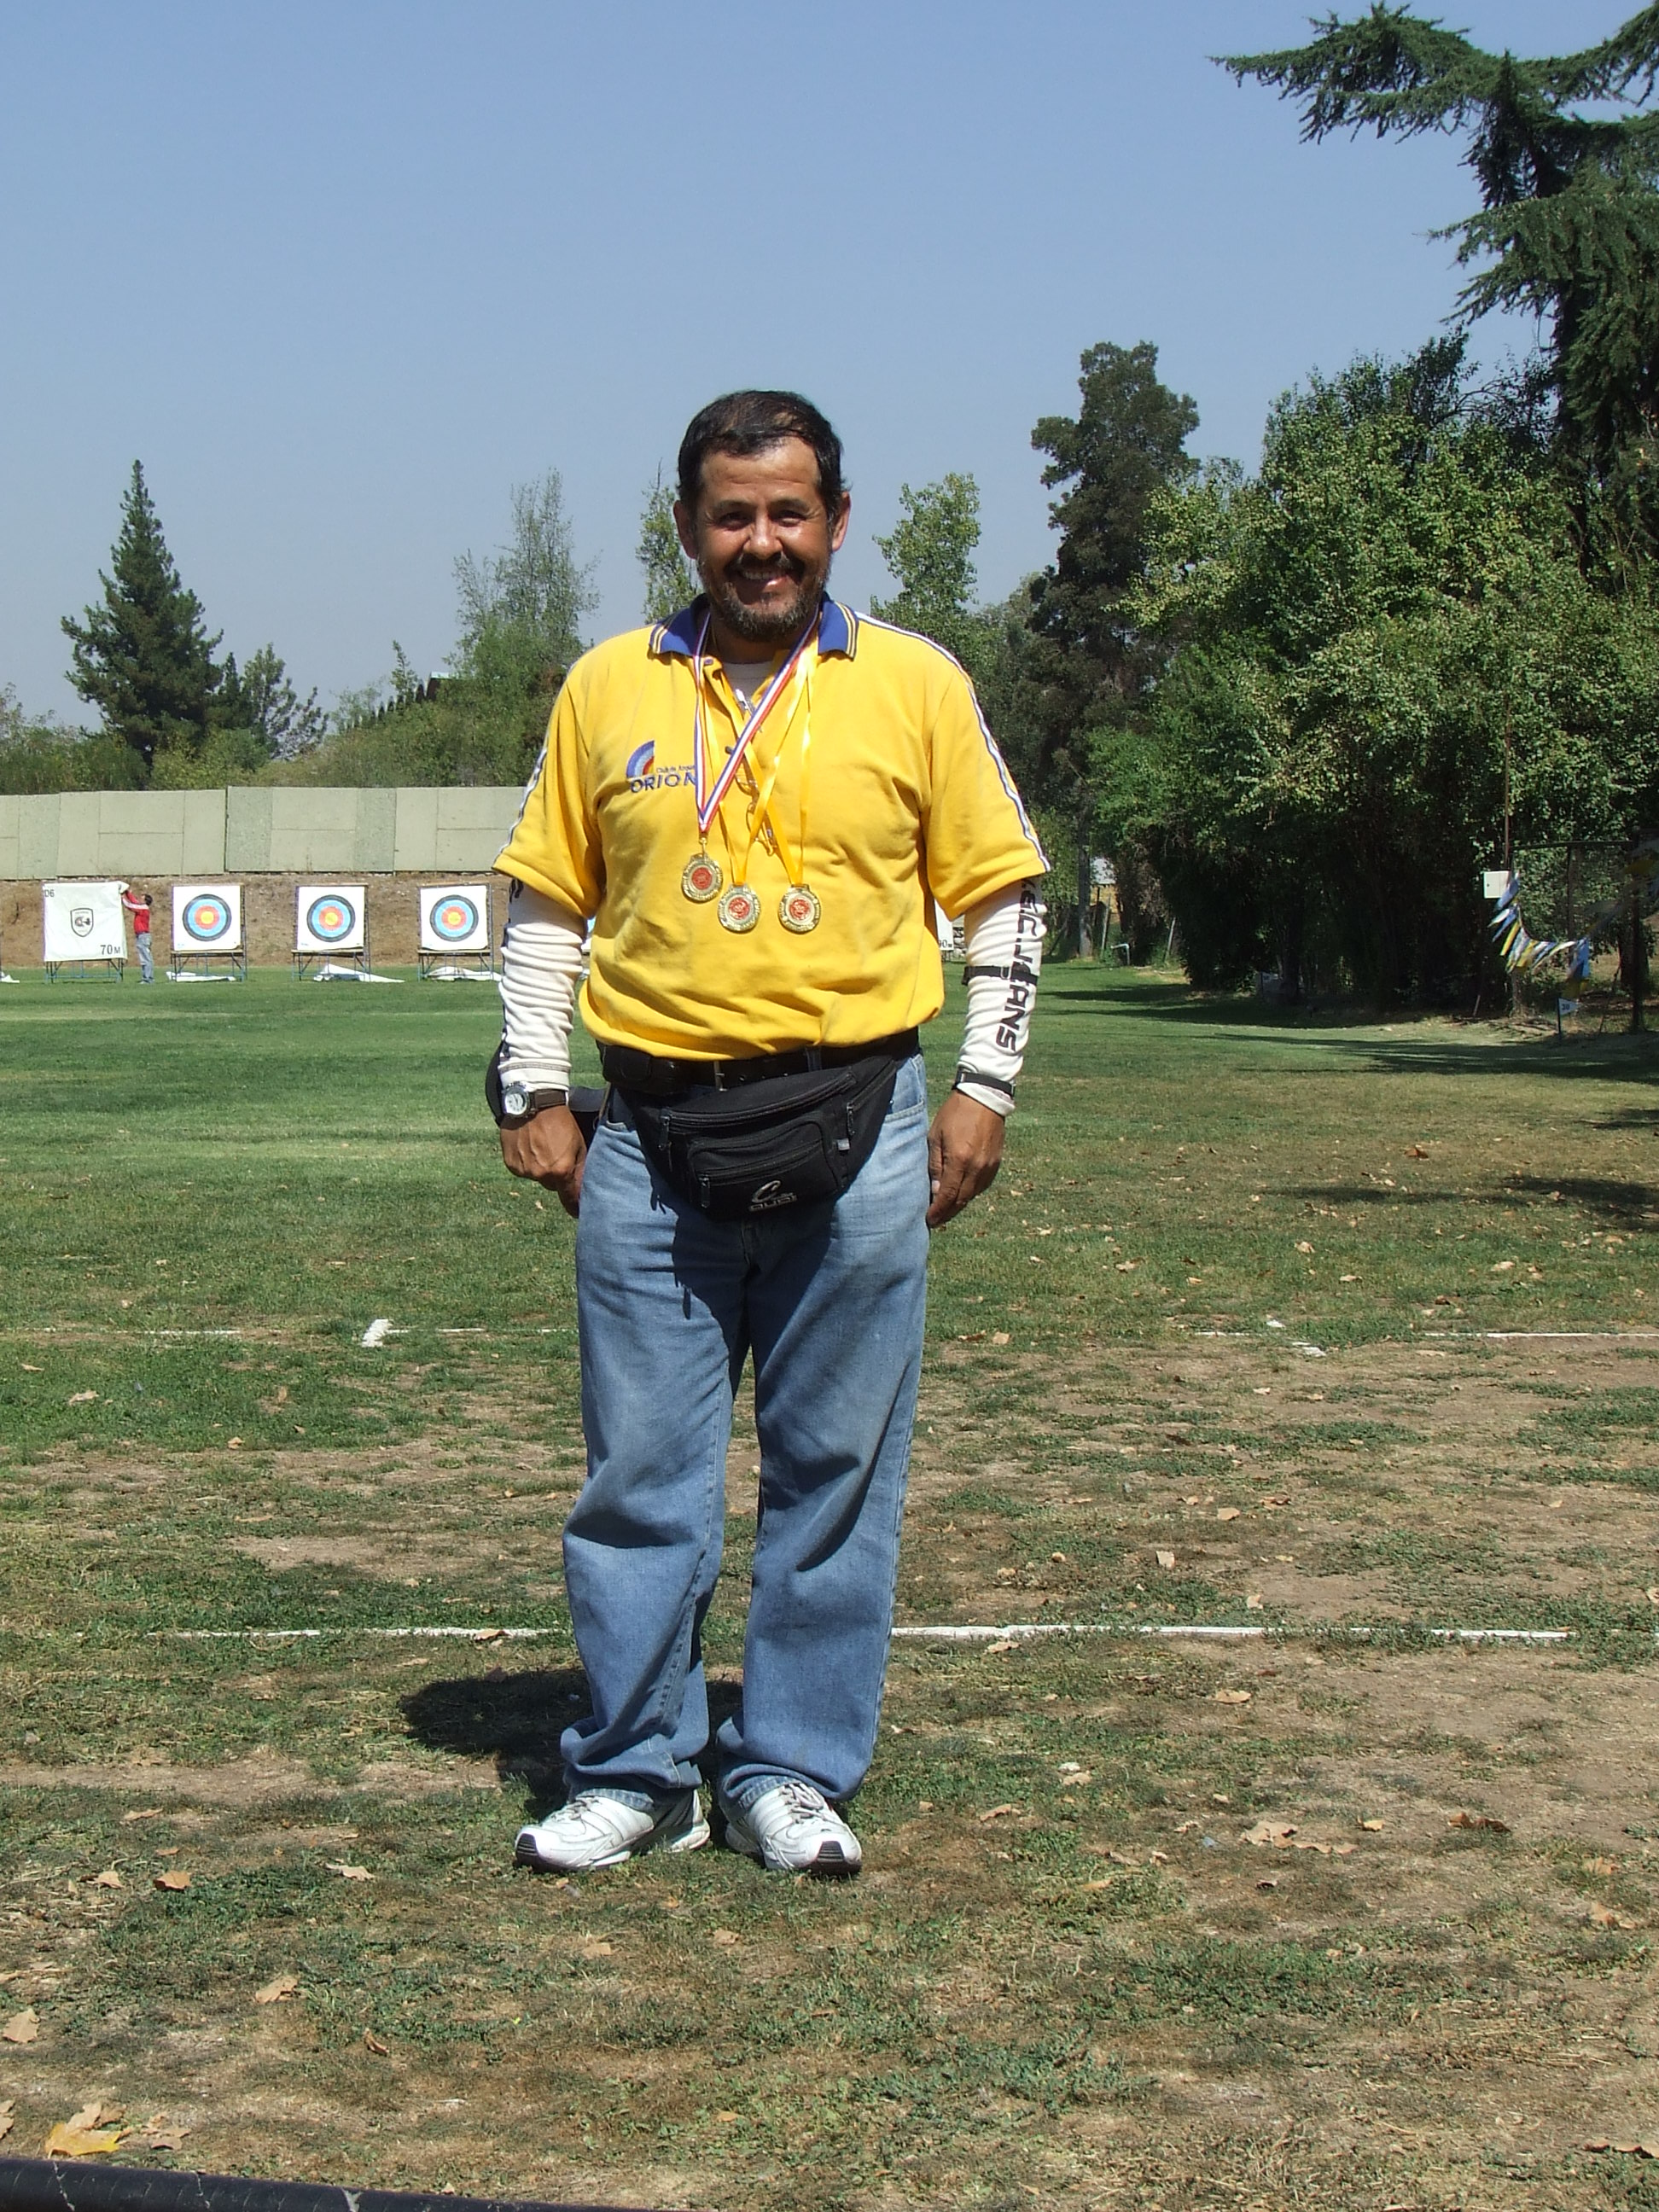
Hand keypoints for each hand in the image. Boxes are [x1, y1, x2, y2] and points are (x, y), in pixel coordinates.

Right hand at [501, 1104, 586, 1217]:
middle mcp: (541, 1174)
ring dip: (539, 1167)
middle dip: (555, 1176)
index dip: (573, 1206)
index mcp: (560, 1171)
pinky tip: (528, 1145)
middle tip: (555, 1155)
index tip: (576, 1212)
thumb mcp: (578, 1144)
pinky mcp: (511, 1164)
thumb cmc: (560, 1121)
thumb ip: (580, 1169)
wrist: (533, 1103)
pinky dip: (525, 1162)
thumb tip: (582, 1190)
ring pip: (536, 1177)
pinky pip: (522, 1170)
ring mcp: (524, 1170)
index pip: (568, 1199)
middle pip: (551, 1185)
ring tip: (540, 1146)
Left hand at [926, 1090, 1004, 1228]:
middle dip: (948, 1213)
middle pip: (962, 1200)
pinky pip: (982, 1185)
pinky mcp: (996, 1163)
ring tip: (946, 1209)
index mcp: (959, 1160)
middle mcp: (977, 1167)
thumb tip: (935, 1191)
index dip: (938, 1211)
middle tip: (936, 1220)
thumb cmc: (955, 1113)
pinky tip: (961, 1192)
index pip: (947, 1195)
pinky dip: (971, 1192)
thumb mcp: (936, 1136)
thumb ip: (935, 1164)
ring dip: (959, 1204)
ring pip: (973, 1195)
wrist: (984, 1097)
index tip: (929, 1220)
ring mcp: (989, 1166)